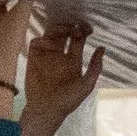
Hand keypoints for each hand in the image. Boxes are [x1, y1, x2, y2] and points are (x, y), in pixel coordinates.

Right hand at [19, 12, 102, 135]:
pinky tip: (51, 44)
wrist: (47, 110)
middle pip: (65, 32)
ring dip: (58, 28)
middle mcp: (60, 54)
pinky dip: (43, 39)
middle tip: (75, 25)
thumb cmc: (67, 101)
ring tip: (65, 30)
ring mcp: (46, 55)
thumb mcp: (86, 85)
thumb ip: (95, 67)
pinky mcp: (33, 58)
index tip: (87, 27)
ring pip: (51, 33)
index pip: (78, 39)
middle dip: (70, 26)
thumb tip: (103, 48)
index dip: (83, 30)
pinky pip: (37, 42)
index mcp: (73, 59)